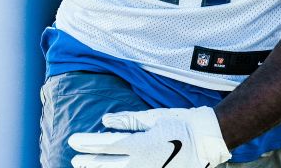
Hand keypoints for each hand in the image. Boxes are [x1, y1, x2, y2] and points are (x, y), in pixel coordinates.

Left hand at [68, 107, 231, 167]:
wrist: (207, 140)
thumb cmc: (180, 124)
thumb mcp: (152, 118)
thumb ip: (126, 121)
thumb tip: (105, 121)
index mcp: (139, 144)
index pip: (105, 145)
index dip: (86, 143)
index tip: (73, 142)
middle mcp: (140, 163)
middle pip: (106, 165)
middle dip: (88, 162)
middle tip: (75, 161)